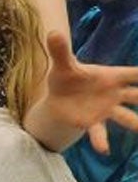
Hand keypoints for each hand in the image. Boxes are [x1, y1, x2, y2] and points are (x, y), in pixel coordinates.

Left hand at [39, 31, 137, 156]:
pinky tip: (103, 150)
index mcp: (112, 76)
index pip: (134, 74)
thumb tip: (52, 31)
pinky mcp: (95, 122)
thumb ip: (60, 51)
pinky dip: (101, 141)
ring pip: (127, 117)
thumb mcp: (62, 65)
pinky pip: (100, 132)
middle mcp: (115, 93)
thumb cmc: (67, 78)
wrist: (58, 99)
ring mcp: (107, 109)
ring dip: (136, 123)